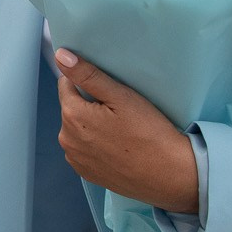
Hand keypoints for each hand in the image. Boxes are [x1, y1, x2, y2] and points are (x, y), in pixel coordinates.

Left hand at [54, 50, 199, 213]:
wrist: (170, 175)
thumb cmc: (149, 132)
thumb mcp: (120, 96)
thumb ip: (87, 74)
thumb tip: (61, 56)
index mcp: (72, 116)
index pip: (66, 85)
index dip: (87, 83)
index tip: (108, 90)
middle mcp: (67, 139)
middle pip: (72, 108)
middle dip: (90, 104)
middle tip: (120, 111)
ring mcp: (76, 159)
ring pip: (78, 129)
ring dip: (92, 125)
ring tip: (121, 130)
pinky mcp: (87, 173)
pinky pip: (85, 150)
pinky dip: (96, 145)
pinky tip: (118, 146)